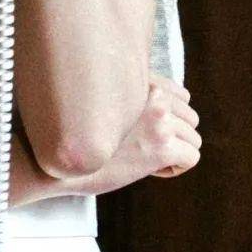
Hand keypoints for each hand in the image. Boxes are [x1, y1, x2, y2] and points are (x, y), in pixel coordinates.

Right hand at [60, 73, 201, 196]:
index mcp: (143, 83)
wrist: (57, 162)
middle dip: (172, 136)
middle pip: (191, 118)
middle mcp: (155, 97)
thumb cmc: (77, 137)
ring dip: (172, 152)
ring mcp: (160, 122)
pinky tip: (149, 168)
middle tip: (141, 148)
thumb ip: (132, 97)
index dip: (166, 118)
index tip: (144, 131)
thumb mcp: (106, 102)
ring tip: (142, 157)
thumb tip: (158, 102)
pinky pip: (191, 157)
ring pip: (193, 139)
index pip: (182, 96)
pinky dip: (174, 167)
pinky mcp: (162, 147)